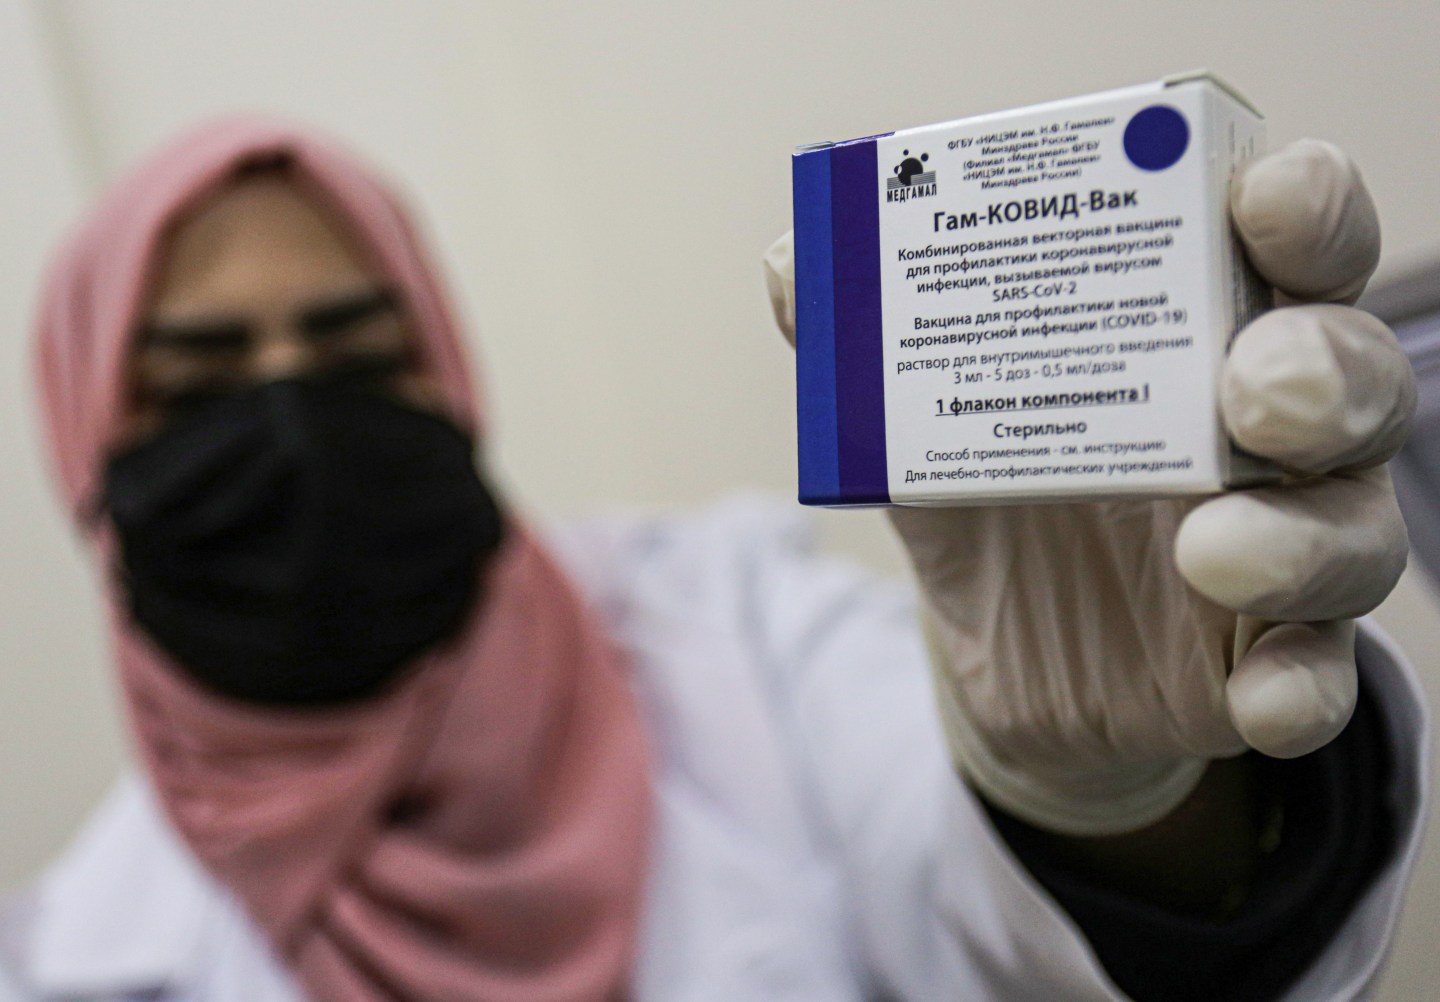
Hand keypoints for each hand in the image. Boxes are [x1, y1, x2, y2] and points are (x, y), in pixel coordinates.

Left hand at [764, 140, 1413, 836]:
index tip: (1261, 202)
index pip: (1288, 243)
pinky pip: (1315, 675)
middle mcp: (1266, 428)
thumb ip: (871, 340)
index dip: (1300, 208)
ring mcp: (1282, 544)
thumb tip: (791, 263)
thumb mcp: (927, 414)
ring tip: (1210, 549)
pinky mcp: (1266, 657)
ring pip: (1353, 529)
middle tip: (1254, 385)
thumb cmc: (995, 493)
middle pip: (1353, 374)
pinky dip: (1297, 687)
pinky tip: (1256, 698)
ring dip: (1302, 536)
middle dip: (1321, 369)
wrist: (1004, 650)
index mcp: (1199, 329)